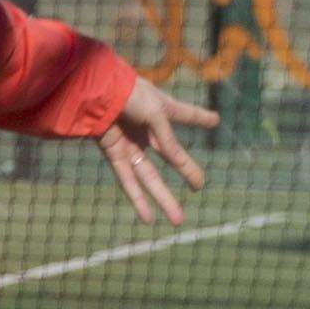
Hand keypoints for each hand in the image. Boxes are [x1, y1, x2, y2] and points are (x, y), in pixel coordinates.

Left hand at [95, 78, 216, 227]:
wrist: (94, 88)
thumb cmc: (128, 93)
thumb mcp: (157, 112)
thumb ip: (168, 137)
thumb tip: (176, 160)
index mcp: (161, 108)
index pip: (185, 114)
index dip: (199, 117)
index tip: (215, 120)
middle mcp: (147, 128)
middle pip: (170, 156)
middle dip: (186, 171)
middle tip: (200, 186)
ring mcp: (130, 142)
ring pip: (149, 176)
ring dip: (163, 198)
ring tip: (179, 220)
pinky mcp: (113, 153)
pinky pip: (127, 180)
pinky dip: (137, 199)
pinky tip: (147, 218)